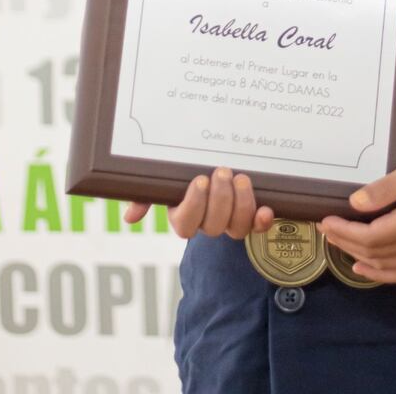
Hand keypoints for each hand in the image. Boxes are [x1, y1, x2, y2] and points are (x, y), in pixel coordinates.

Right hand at [124, 167, 274, 239]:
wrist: (216, 167)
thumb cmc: (186, 175)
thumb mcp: (166, 180)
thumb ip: (146, 195)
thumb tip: (129, 217)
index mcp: (184, 216)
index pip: (185, 224)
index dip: (194, 205)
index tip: (200, 180)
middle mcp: (208, 223)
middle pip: (214, 226)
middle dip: (220, 198)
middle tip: (223, 171)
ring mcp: (231, 222)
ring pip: (236, 228)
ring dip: (241, 204)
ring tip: (242, 179)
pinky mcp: (252, 218)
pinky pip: (258, 227)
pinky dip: (262, 220)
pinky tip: (266, 209)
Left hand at [317, 145, 395, 283]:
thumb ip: (385, 189)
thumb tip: (355, 205)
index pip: (370, 237)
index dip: (345, 232)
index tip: (326, 221)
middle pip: (376, 253)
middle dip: (347, 244)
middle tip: (327, 231)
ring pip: (389, 267)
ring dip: (361, 259)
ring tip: (340, 247)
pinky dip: (384, 273)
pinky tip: (368, 267)